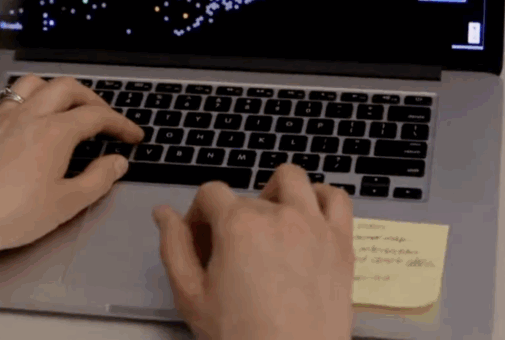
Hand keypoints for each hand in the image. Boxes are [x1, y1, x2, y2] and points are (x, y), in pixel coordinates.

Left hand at [0, 74, 144, 254]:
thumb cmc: (17, 214)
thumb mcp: (68, 203)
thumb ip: (98, 179)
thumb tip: (117, 162)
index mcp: (55, 131)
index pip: (96, 116)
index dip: (120, 123)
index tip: (133, 136)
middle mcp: (30, 114)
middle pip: (67, 87)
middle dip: (91, 98)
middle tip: (104, 118)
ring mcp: (4, 117)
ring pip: (33, 83)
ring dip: (54, 89)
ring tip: (65, 108)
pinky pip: (7, 99)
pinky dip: (24, 102)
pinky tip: (26, 120)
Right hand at [153, 163, 354, 339]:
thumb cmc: (240, 335)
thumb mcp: (190, 296)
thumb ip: (173, 246)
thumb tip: (163, 213)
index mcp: (237, 224)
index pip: (209, 194)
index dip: (198, 216)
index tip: (200, 245)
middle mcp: (277, 214)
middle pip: (245, 195)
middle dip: (231, 218)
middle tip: (230, 253)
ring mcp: (314, 225)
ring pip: (292, 179)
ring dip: (275, 192)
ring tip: (269, 223)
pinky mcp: (341, 242)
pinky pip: (337, 198)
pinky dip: (321, 198)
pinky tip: (307, 218)